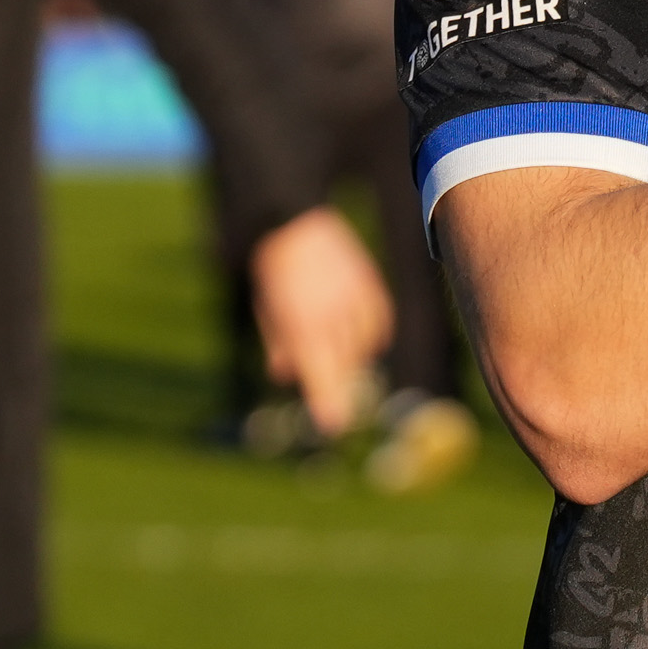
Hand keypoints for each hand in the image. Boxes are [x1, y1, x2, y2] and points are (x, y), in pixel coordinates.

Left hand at [249, 206, 394, 436]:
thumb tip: (285, 375)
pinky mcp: (368, 286)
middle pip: (343, 365)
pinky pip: (378, 326)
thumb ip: (280, 347)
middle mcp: (330, 315)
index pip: (319, 373)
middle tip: (318, 373)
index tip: (333, 425)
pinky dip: (369, 335)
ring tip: (326, 329)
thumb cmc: (275, 272)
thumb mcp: (269, 313)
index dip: (327, 400)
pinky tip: (352, 328)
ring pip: (362, 348)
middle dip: (333, 379)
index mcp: (301, 325)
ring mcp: (352, 300)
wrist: (292, 223)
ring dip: (348, 352)